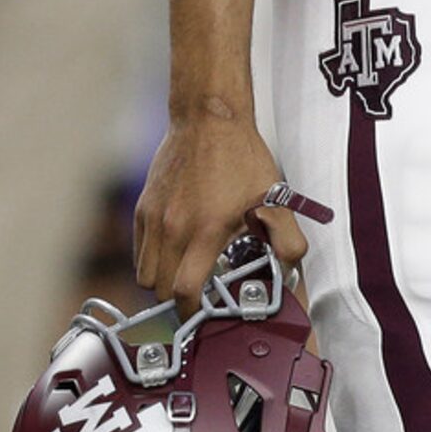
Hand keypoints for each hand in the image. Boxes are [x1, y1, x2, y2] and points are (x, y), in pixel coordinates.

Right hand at [134, 104, 306, 316]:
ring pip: (145, 273)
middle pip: (161, 289)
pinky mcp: (143, 207)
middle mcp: (173, 228)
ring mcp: (154, 218)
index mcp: (206, 230)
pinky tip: (176, 248)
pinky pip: (139, 250)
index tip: (203, 313)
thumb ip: (287, 237)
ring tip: (187, 269)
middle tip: (200, 291)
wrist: (209, 118)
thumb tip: (291, 268)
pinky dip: (152, 258)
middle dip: (179, 298)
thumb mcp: (274, 196)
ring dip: (163, 280)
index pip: (185, 290)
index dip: (192, 310)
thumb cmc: (241, 156)